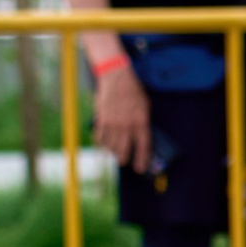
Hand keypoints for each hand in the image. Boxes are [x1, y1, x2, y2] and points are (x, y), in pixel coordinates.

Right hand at [92, 59, 152, 173]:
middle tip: (124, 160)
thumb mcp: (145, 107)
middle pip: (123, 150)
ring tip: (114, 151)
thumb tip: (140, 137)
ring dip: (112, 151)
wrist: (116, 78)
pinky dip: (101, 142)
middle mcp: (127, 125)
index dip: (141, 160)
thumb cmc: (133, 91)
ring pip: (110, 146)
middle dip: (124, 159)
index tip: (140, 169)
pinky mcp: (101, 119)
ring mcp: (113, 123)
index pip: (143, 146)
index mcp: (141, 122)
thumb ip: (143, 123)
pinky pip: (100, 137)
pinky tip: (103, 143)